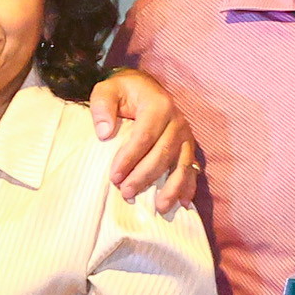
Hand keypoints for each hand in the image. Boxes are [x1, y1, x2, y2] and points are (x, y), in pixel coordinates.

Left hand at [86, 71, 201, 211]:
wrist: (143, 87)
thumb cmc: (122, 91)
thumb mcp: (107, 90)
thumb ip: (102, 106)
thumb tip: (104, 133)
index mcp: (158, 106)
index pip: (144, 136)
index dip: (129, 158)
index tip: (113, 177)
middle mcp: (177, 121)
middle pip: (162, 154)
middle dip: (144, 176)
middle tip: (125, 193)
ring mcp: (186, 135)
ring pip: (181, 164)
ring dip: (171, 188)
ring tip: (159, 208)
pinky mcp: (188, 146)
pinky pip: (192, 168)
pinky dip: (188, 186)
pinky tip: (183, 203)